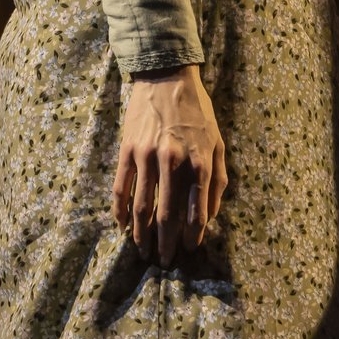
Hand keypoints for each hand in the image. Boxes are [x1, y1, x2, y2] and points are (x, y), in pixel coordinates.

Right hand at [114, 67, 227, 264]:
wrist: (167, 77)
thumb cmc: (197, 113)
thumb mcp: (217, 143)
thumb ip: (218, 180)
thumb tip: (211, 215)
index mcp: (198, 162)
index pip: (196, 211)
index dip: (193, 235)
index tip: (189, 249)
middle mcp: (173, 163)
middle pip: (167, 215)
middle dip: (166, 242)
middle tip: (164, 261)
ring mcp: (147, 157)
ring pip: (141, 207)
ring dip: (141, 234)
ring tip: (142, 251)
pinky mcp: (127, 151)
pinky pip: (121, 189)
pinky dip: (120, 211)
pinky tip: (122, 226)